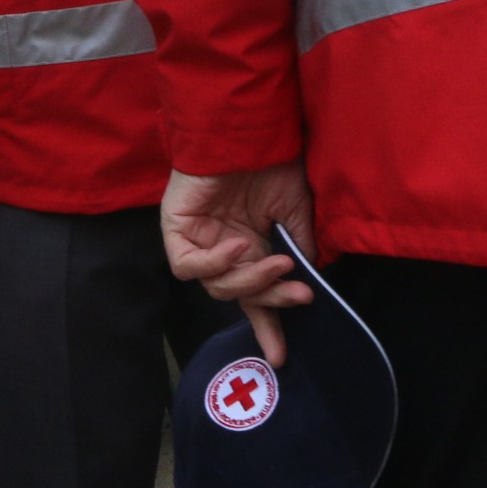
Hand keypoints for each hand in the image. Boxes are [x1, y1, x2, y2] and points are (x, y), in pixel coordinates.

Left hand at [163, 162, 318, 365]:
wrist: (249, 130)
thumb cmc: (273, 164)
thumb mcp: (297, 214)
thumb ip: (299, 250)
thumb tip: (310, 284)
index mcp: (250, 248)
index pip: (255, 298)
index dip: (268, 326)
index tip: (280, 357)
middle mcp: (223, 248)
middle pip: (239, 295)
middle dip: (271, 300)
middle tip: (301, 294)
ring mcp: (199, 240)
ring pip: (216, 286)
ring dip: (251, 280)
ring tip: (277, 263)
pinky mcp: (176, 229)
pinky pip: (188, 266)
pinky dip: (216, 263)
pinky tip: (240, 244)